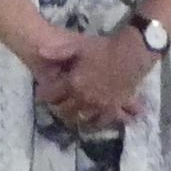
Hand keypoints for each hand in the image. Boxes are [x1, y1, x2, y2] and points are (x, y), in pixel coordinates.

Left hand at [32, 27, 150, 131]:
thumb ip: (58, 51)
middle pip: (65, 110)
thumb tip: (39, 52)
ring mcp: (99, 105)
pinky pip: (100, 123)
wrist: (131, 54)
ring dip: (72, 118)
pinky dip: (93, 124)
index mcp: (73, 82)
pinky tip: (89, 123)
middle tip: (54, 105)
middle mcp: (84, 98)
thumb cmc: (103, 48)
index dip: (43, 95)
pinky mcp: (113, 109)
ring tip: (69, 115)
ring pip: (81, 119)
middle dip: (56, 108)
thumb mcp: (78, 45)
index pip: (52, 94)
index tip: (40, 94)